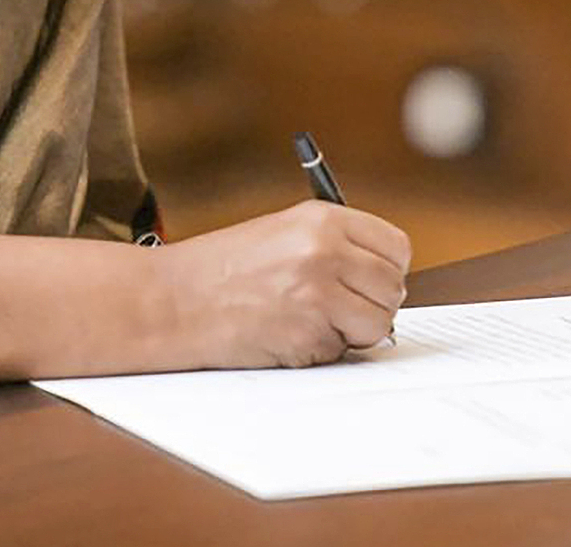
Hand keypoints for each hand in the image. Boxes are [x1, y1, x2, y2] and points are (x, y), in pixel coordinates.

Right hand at [152, 200, 410, 369]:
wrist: (173, 299)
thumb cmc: (221, 268)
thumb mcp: (283, 233)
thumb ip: (335, 246)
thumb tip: (384, 279)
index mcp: (322, 219)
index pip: (396, 247)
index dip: (386, 269)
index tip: (369, 280)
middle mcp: (325, 251)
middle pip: (393, 289)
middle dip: (372, 304)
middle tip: (339, 308)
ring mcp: (318, 295)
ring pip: (377, 325)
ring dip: (351, 332)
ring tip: (310, 320)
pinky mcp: (308, 336)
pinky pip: (342, 351)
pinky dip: (320, 350)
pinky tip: (286, 334)